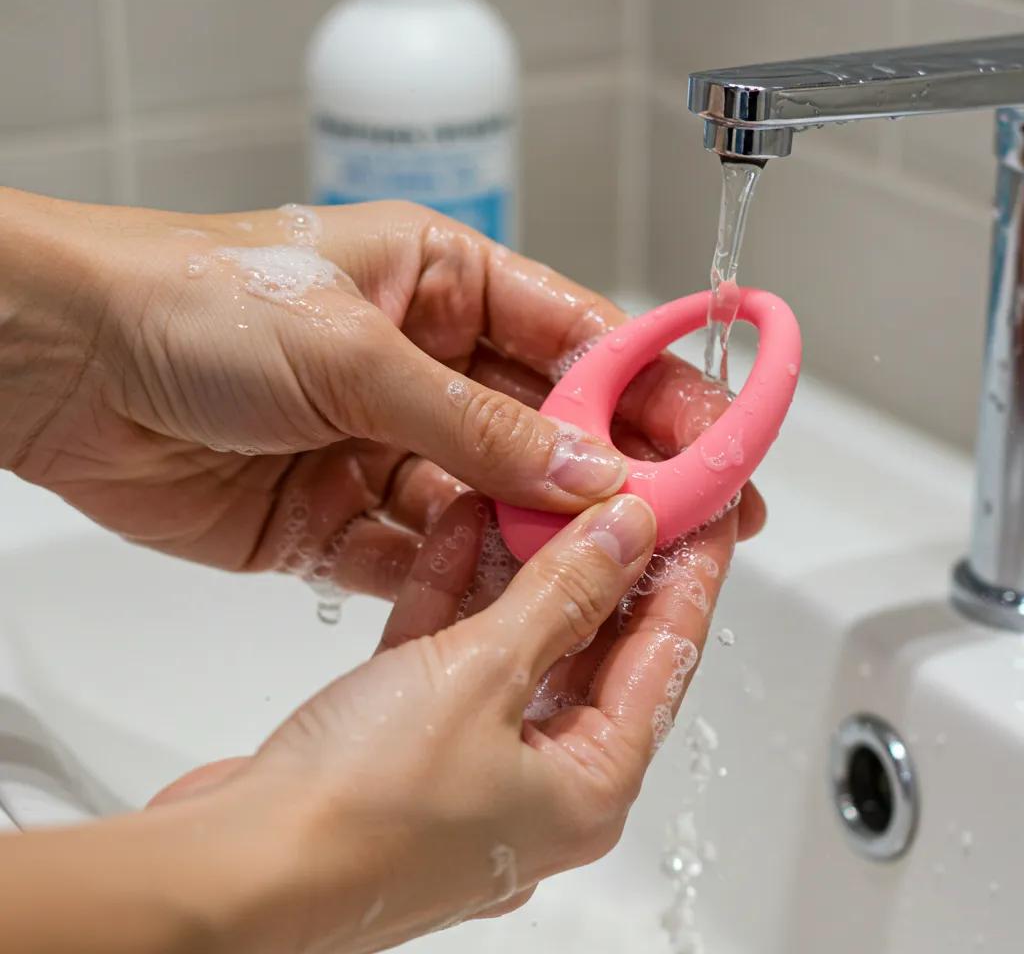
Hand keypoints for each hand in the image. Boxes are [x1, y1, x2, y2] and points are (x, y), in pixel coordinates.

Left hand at [0, 190, 762, 598]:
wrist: (58, 367)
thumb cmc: (191, 300)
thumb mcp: (353, 350)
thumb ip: (475, 425)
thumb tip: (588, 475)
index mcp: (438, 283)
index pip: (574, 339)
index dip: (651, 390)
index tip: (715, 438)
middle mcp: (419, 365)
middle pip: (545, 429)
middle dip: (616, 477)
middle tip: (691, 521)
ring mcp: (382, 445)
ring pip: (490, 503)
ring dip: (541, 538)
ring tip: (611, 575)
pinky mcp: (335, 516)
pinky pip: (420, 557)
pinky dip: (460, 581)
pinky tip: (510, 602)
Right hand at [147, 489, 736, 952]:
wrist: (232, 871)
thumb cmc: (359, 818)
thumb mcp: (483, 678)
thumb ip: (562, 597)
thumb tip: (627, 533)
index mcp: (587, 787)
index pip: (665, 657)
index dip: (686, 575)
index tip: (702, 512)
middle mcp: (537, 779)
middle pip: (593, 647)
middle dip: (601, 561)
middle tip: (621, 486)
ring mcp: (470, 760)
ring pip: (516, 641)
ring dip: (522, 566)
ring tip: (538, 487)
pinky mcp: (408, 740)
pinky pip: (453, 651)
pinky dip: (459, 591)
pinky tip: (462, 525)